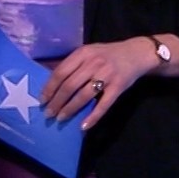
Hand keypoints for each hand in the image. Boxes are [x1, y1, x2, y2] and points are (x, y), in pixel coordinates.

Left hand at [40, 38, 160, 130]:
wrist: (136, 53)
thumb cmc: (108, 54)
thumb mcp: (89, 52)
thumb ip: (73, 63)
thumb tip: (51, 81)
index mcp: (83, 53)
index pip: (61, 72)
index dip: (49, 87)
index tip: (42, 100)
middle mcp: (94, 63)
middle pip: (70, 85)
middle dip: (56, 102)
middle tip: (48, 113)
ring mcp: (107, 75)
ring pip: (84, 96)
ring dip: (70, 109)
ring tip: (60, 118)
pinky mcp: (118, 87)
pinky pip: (103, 105)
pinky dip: (92, 117)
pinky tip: (83, 126)